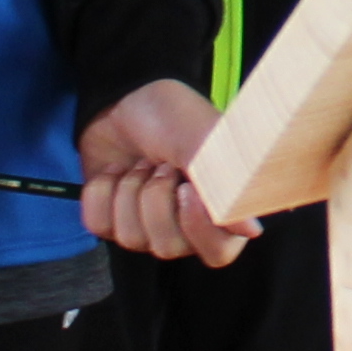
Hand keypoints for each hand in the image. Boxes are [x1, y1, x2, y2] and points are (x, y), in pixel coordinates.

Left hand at [79, 78, 255, 264]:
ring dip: (129, 190)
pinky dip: (103, 192)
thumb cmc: (173, 116)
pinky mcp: (111, 219)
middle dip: (156, 199)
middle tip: (161, 165)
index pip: (218, 252)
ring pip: (131, 238)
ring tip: (140, 162)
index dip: (198, 227)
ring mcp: (146, 225)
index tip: (186, 189)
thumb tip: (251, 230)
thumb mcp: (202, 142)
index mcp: (217, 209)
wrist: (126, 99)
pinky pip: (100, 226)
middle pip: (167, 247)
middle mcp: (185, 225)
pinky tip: (116, 170)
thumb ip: (223, 186)